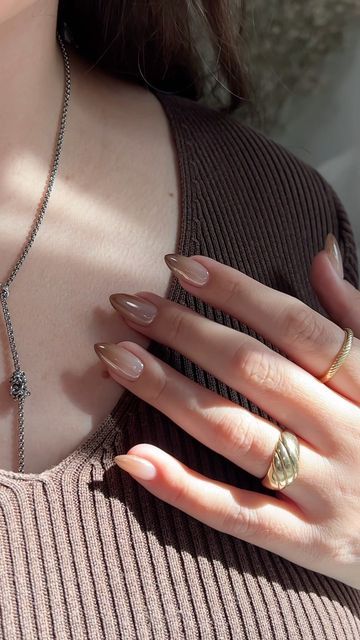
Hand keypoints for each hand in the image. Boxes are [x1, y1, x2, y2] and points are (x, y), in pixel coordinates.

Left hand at [94, 236, 359, 589]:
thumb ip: (356, 317)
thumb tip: (323, 255)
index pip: (295, 326)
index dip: (237, 291)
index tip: (182, 265)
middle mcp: (345, 432)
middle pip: (253, 371)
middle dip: (186, 332)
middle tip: (129, 305)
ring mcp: (325, 488)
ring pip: (233, 432)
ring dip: (169, 392)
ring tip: (117, 360)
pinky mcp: (306, 540)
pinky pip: (236, 514)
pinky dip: (182, 487)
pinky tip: (133, 457)